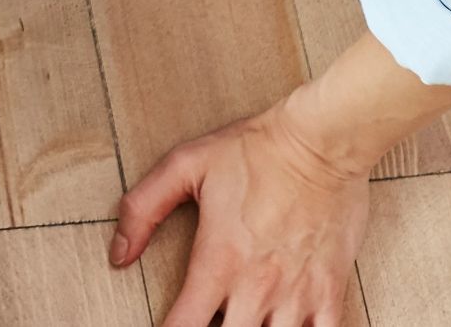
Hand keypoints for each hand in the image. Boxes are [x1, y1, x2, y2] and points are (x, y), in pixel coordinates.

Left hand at [112, 106, 375, 326]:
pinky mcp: (331, 290)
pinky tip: (287, 325)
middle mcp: (257, 287)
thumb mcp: (185, 165)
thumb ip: (142, 209)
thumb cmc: (257, 150)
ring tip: (245, 318)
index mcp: (218, 262)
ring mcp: (298, 293)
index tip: (170, 326)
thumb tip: (118, 254)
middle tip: (211, 316)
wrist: (323, 141)